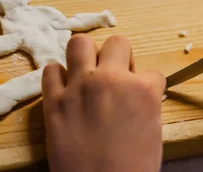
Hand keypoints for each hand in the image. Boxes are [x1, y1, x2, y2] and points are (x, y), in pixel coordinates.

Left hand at [42, 35, 164, 171]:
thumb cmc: (132, 169)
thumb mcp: (152, 134)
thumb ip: (144, 106)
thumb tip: (136, 96)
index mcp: (143, 90)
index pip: (151, 72)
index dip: (144, 85)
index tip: (137, 97)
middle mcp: (111, 80)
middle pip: (117, 42)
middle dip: (118, 57)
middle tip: (112, 77)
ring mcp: (80, 87)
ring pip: (79, 43)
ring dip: (85, 55)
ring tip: (85, 72)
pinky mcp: (54, 100)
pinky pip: (50, 69)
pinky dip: (56, 77)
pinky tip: (63, 89)